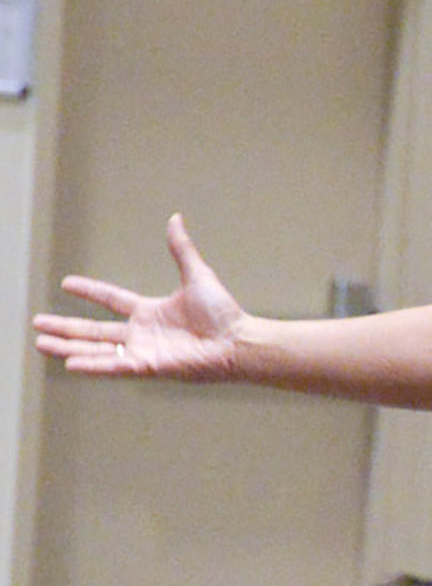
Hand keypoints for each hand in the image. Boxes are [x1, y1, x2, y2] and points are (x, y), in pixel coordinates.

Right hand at [33, 214, 244, 380]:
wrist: (238, 341)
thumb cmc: (223, 314)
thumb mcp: (197, 275)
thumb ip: (181, 249)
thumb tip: (176, 219)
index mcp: (150, 312)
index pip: (111, 301)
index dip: (90, 292)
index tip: (67, 283)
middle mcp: (142, 333)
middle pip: (94, 330)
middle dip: (66, 328)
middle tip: (39, 324)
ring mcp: (144, 351)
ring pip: (97, 350)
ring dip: (69, 347)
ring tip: (41, 344)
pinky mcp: (150, 366)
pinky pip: (115, 366)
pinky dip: (93, 365)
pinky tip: (70, 362)